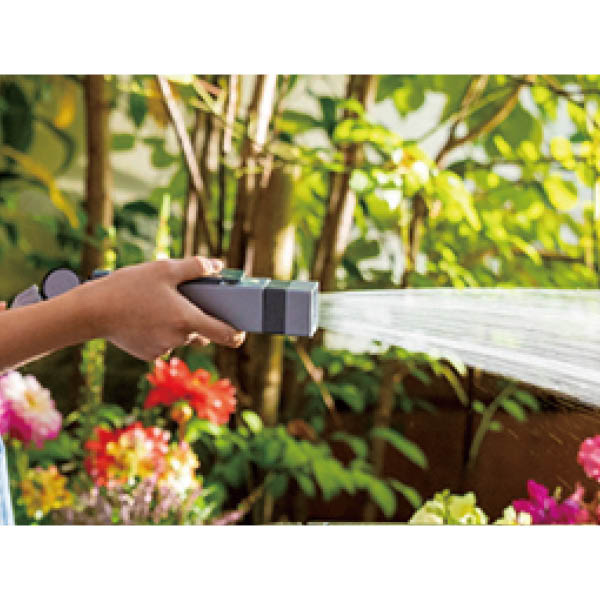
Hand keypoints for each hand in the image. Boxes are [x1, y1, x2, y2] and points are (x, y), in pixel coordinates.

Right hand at [80, 257, 245, 360]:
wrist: (91, 311)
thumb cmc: (128, 287)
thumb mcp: (164, 269)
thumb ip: (196, 267)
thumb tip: (217, 265)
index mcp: (187, 320)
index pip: (226, 335)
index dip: (238, 333)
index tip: (242, 329)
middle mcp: (178, 339)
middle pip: (201, 333)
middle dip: (198, 319)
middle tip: (186, 300)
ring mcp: (162, 349)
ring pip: (182, 338)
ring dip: (179, 325)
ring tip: (160, 304)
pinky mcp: (147, 355)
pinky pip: (164, 343)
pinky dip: (160, 332)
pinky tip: (145, 316)